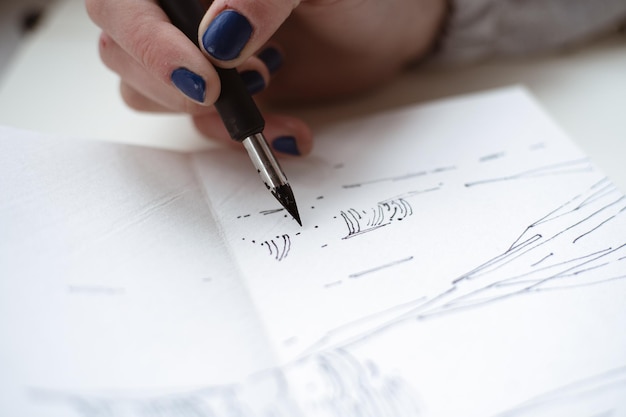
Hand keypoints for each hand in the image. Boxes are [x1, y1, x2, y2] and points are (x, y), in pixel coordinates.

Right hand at [86, 0, 445, 155]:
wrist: (383, 27)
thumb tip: (218, 39)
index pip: (122, 2)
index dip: (147, 40)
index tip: (204, 74)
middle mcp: (179, 10)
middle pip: (119, 47)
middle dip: (173, 81)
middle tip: (241, 83)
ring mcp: (193, 51)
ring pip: (148, 91)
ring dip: (207, 112)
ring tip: (272, 92)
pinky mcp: (218, 91)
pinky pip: (199, 124)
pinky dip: (237, 137)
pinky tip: (287, 129)